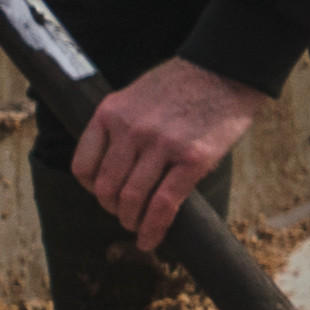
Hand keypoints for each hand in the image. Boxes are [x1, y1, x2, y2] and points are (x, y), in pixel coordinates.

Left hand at [67, 52, 268, 249]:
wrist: (227, 69)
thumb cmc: (185, 83)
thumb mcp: (137, 96)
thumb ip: (122, 126)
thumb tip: (118, 166)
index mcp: (111, 112)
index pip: (83, 166)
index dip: (91, 189)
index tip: (103, 195)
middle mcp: (131, 130)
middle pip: (107, 187)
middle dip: (113, 209)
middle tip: (124, 215)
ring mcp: (161, 145)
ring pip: (132, 198)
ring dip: (132, 221)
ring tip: (137, 228)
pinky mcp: (193, 158)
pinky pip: (165, 203)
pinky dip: (154, 227)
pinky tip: (151, 239)